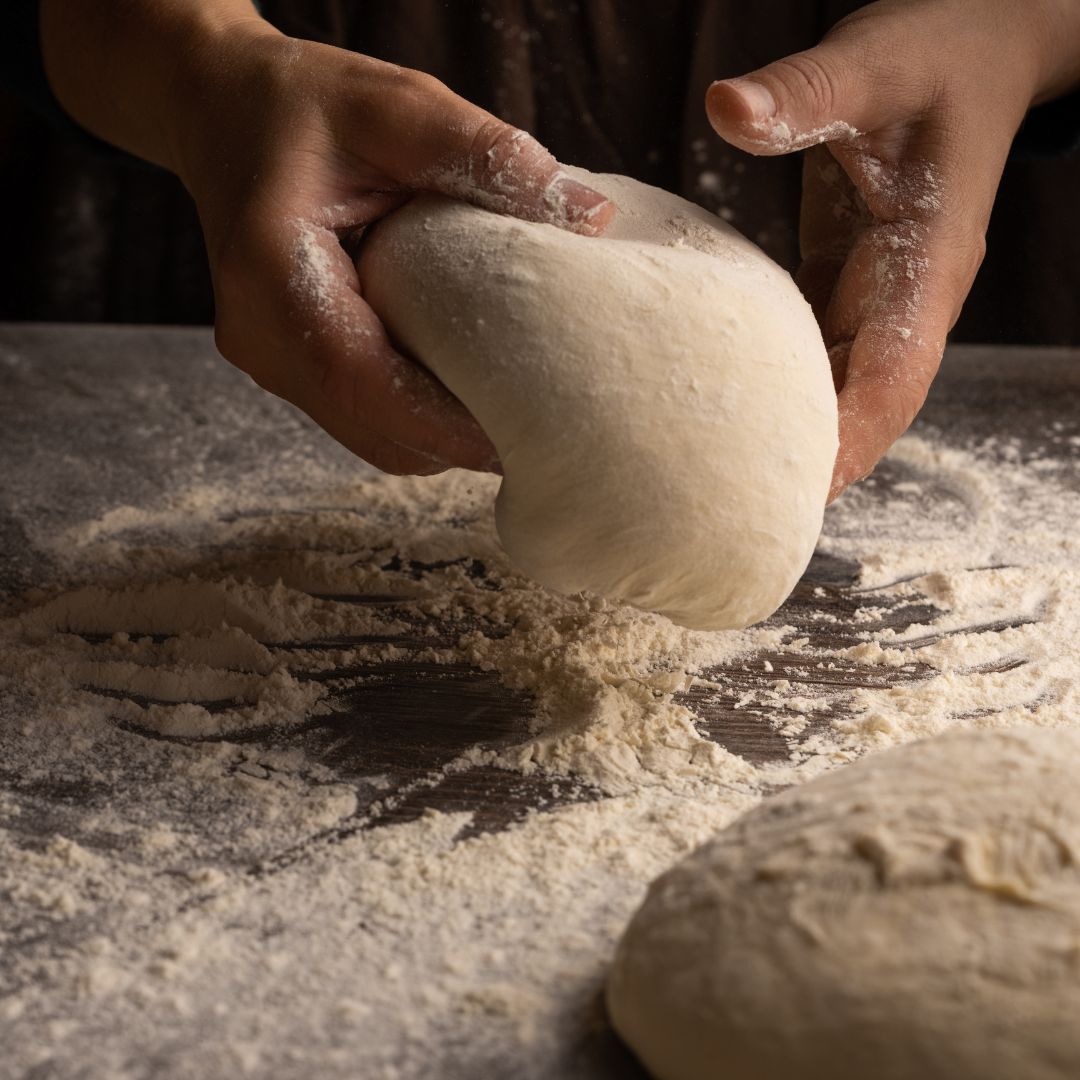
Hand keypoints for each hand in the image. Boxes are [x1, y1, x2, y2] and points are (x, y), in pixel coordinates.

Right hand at [42, 4, 613, 475]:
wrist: (222, 110)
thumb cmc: (304, 105)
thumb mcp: (395, 108)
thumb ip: (485, 155)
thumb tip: (590, 217)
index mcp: (270, 273)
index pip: (361, 379)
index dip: (442, 423)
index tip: (519, 436)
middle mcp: (260, 336)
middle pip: (372, 426)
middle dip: (456, 442)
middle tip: (544, 431)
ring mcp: (270, 360)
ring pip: (370, 436)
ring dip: (440, 439)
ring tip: (518, 417)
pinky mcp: (290, 366)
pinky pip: (362, 417)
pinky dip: (418, 420)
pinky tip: (469, 396)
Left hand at [706, 0, 1079, 498]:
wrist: (971, 46)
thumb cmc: (936, 52)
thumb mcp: (876, 60)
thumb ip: (809, 88)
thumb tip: (727, 107)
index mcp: (926, 261)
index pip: (896, 371)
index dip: (855, 437)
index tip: (803, 492)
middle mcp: (906, 294)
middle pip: (866, 405)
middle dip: (815, 464)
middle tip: (736, 517)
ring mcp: (879, 294)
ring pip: (840, 389)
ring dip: (792, 438)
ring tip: (721, 487)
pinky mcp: (847, 282)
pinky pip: (815, 355)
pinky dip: (778, 393)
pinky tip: (724, 417)